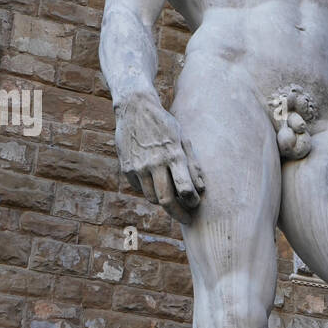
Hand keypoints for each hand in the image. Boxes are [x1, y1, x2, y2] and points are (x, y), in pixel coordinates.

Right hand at [114, 90, 204, 223]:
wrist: (135, 108)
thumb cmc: (165, 124)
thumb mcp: (183, 139)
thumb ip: (193, 164)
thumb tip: (201, 189)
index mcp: (173, 155)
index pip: (184, 188)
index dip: (192, 201)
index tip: (196, 204)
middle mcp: (155, 163)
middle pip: (166, 200)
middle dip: (179, 214)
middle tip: (187, 219)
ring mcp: (138, 166)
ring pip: (152, 198)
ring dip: (164, 202)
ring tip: (173, 199)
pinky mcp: (127, 168)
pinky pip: (140, 189)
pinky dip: (150, 190)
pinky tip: (156, 183)